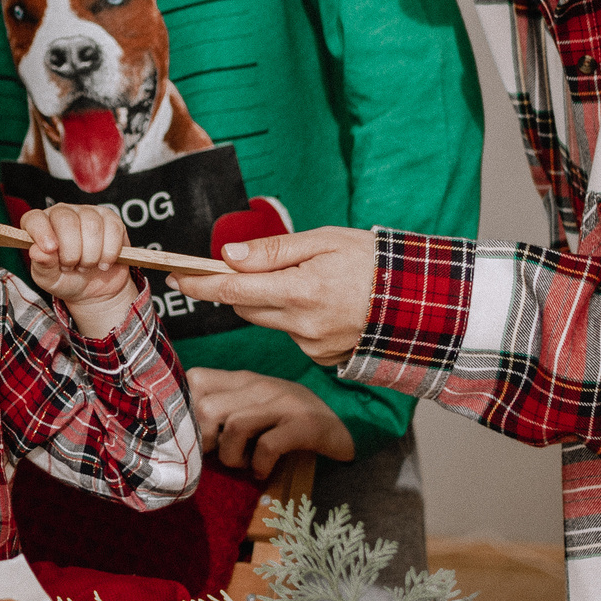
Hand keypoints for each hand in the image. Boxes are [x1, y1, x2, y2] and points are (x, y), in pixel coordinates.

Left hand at [23, 202, 137, 336]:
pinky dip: (109, 252)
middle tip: (71, 267)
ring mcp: (87, 213)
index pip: (35, 218)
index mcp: (39, 225)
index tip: (50, 249)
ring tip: (86, 266)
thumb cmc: (64, 279)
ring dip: (91, 255)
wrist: (93, 289)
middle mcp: (62, 213)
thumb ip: (42, 266)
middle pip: (66, 220)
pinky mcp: (110, 219)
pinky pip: (113, 229)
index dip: (41, 231)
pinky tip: (103, 262)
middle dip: (71, 251)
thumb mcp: (49, 279)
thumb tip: (37, 252)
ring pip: (92, 225)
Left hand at [173, 226, 376, 364]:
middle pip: (244, 307)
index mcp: (301, 291)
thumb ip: (273, 250)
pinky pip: (292, 336)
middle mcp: (303, 326)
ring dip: (270, 302)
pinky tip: (325, 305)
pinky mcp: (324, 359)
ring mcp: (314, 348)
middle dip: (239, 288)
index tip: (176, 275)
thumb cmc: (376, 262)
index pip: (233, 289)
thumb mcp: (325, 241)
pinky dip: (296, 319)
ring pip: (268, 321)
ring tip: (306, 282)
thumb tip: (227, 255)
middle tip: (251, 266)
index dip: (200, 283)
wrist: (425, 302)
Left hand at [189, 368, 356, 476]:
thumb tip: (187, 431)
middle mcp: (261, 386)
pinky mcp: (304, 425)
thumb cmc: (291, 421)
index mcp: (244, 379)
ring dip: (233, 457)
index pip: (196, 379)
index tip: (202, 434)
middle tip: (223, 455)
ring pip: (234, 427)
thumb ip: (225, 408)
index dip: (189, 411)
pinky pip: (267, 446)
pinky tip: (263, 472)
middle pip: (208, 409)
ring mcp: (284, 403)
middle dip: (209, 441)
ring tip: (245, 464)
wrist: (348, 422)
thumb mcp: (255, 406)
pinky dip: (259, 465)